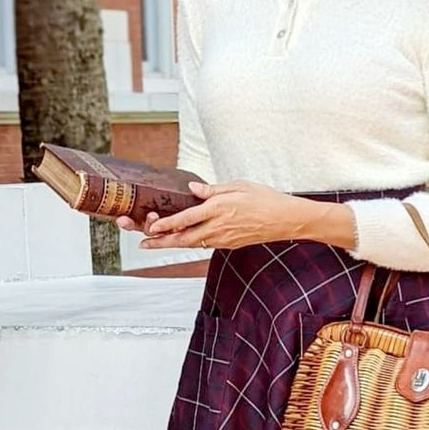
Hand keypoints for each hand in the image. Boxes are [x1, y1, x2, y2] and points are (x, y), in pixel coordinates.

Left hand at [121, 180, 349, 250]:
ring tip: (153, 244)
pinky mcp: (228, 244)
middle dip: (161, 242)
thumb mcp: (238, 185)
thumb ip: (213, 189)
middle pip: (183, 238)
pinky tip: (178, 241)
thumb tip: (192, 187)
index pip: (186, 218)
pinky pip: (204, 244)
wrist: (285, 220)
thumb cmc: (264, 198)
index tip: (150, 227)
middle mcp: (218, 226)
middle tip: (142, 244)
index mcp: (219, 208)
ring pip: (191, 243)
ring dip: (171, 244)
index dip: (166, 224)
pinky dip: (188, 243)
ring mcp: (223, 238)